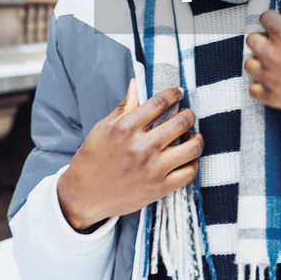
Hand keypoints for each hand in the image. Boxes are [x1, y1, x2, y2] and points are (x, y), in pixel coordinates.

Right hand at [56, 80, 202, 229]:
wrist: (84, 196)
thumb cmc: (92, 159)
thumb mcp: (102, 128)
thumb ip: (124, 107)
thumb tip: (136, 84)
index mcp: (125, 129)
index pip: (160, 102)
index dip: (174, 93)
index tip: (178, 92)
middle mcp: (141, 147)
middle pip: (181, 122)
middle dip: (188, 114)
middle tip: (187, 115)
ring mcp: (153, 169)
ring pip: (192, 147)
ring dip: (196, 137)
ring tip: (191, 135)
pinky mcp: (160, 188)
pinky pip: (190, 172)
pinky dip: (193, 162)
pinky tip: (186, 157)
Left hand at [244, 0, 280, 117]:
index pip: (264, 18)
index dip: (272, 20)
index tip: (277, 24)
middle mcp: (272, 53)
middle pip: (252, 40)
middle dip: (262, 40)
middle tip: (275, 44)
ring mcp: (270, 76)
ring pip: (249, 65)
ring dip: (259, 62)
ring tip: (272, 64)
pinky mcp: (274, 96)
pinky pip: (254, 90)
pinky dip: (260, 86)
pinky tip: (272, 82)